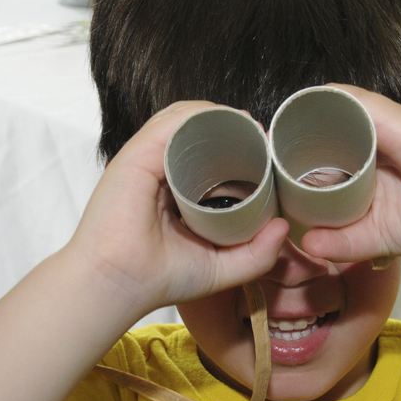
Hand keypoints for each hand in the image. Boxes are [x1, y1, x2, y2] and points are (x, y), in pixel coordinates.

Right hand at [63, 101, 289, 313]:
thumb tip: (284, 227)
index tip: (268, 155)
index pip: (207, 156)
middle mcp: (160, 170)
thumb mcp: (220, 269)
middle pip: (198, 132)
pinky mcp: (137, 155)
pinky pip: (170, 123)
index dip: (239, 149)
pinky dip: (199, 116)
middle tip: (265, 139)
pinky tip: (227, 121)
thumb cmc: (159, 279)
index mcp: (175, 190)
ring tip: (251, 127)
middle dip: (234, 128)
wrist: (117, 284)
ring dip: (220, 117)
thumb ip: (256, 255)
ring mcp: (147, 159)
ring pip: (186, 121)